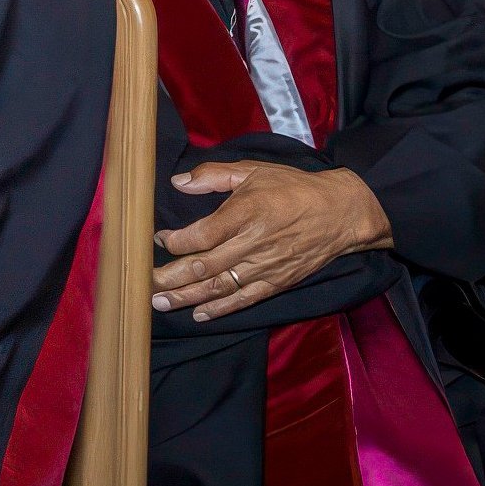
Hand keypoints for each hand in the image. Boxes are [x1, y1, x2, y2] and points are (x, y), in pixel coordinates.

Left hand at [152, 160, 391, 321]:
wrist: (340, 213)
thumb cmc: (293, 188)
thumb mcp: (253, 171)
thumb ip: (213, 176)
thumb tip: (178, 183)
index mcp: (244, 214)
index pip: (201, 236)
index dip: (175, 242)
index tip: (158, 240)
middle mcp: (252, 244)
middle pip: (203, 267)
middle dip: (170, 278)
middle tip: (144, 285)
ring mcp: (265, 267)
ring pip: (219, 287)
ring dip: (187, 298)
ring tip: (161, 304)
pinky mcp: (277, 282)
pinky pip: (244, 300)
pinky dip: (221, 309)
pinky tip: (199, 314)